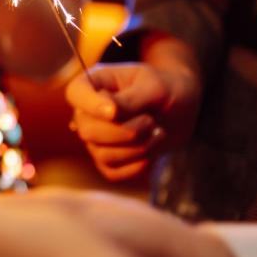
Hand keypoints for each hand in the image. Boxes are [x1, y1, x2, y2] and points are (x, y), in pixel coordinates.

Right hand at [66, 61, 199, 180]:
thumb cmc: (165, 89)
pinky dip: (139, 165)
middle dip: (126, 132)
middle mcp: (87, 112)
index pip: (75, 93)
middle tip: (151, 121)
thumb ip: (130, 100)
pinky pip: (114, 172)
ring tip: (158, 132)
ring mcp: (96, 139)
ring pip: (104, 155)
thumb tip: (109, 113)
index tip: (114, 111)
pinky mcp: (109, 161)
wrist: (181, 108)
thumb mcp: (154, 87)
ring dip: (139, 148)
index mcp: (94, 84)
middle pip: (88, 131)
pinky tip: (153, 148)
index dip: (90, 105)